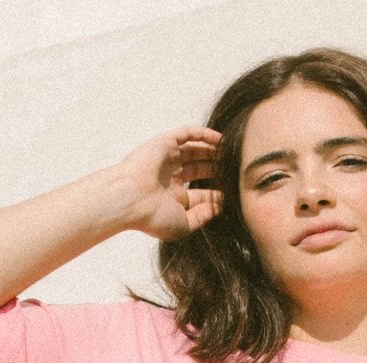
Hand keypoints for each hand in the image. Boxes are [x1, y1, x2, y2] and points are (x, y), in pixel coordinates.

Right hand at [114, 126, 224, 240]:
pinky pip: (187, 133)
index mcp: (174, 199)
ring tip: (233, 152)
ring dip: (213, 151)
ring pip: (196, 151)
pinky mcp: (164, 143)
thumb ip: (202, 216)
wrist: (130, 200)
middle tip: (236, 169)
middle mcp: (171, 178)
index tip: (235, 192)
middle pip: (200, 169)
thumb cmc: (152, 217)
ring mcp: (167, 159)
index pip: (201, 193)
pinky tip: (221, 139)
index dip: (218, 193)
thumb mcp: (183, 224)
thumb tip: (220, 206)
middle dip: (218, 169)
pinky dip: (204, 134)